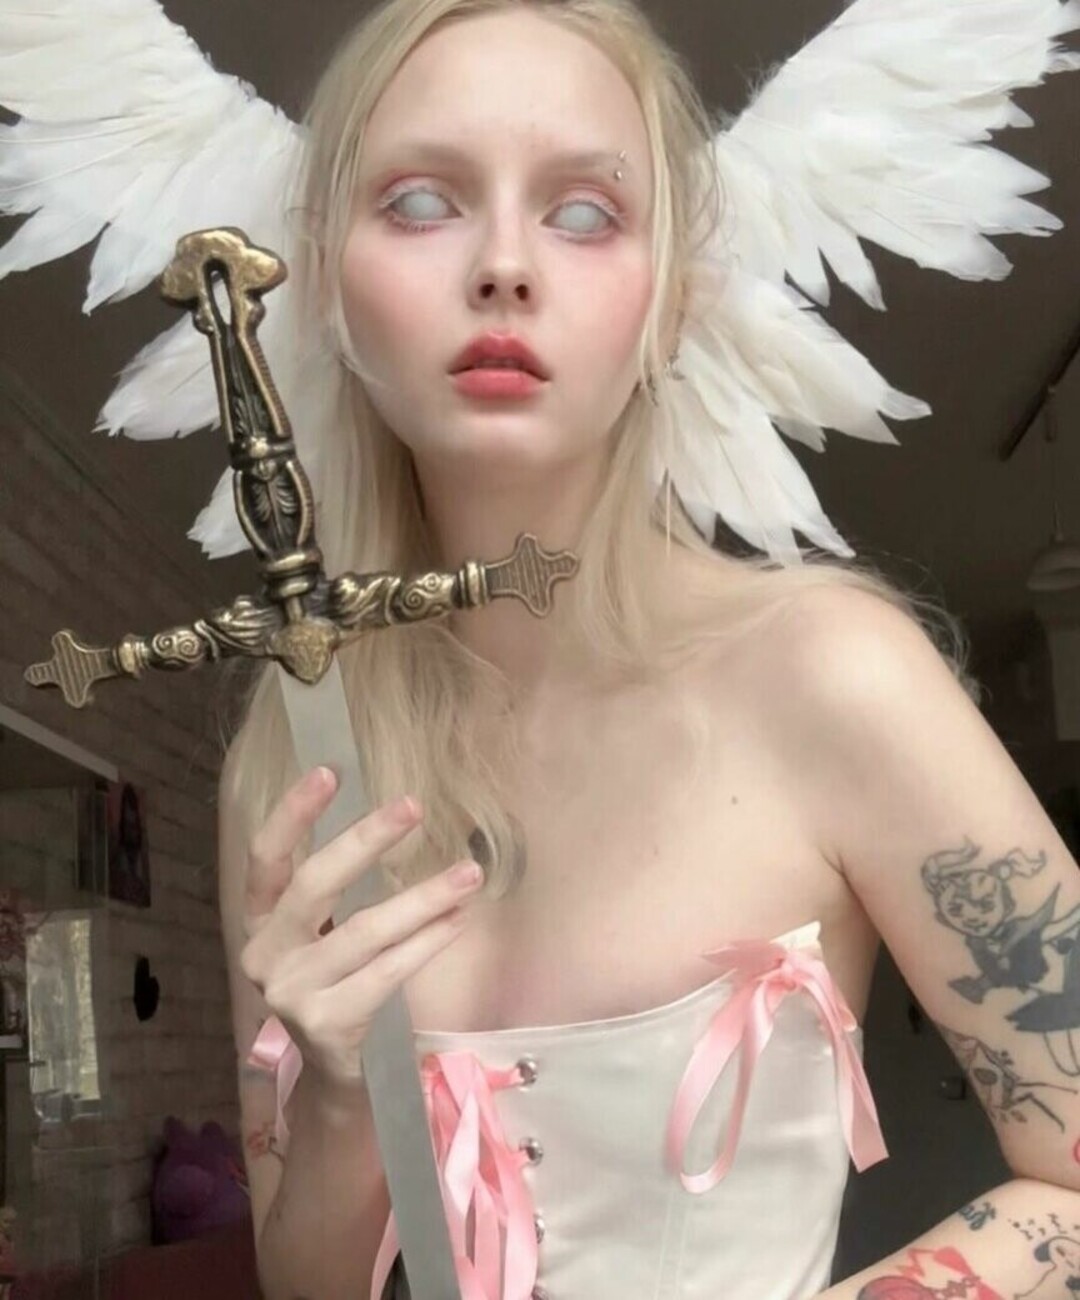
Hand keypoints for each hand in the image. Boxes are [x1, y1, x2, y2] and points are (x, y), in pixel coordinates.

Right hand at [239, 767, 483, 1090]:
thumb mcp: (325, 933)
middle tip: (414, 806)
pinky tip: (458, 919)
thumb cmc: (342, 982)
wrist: (340, 1074)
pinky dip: (429, 941)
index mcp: (259, 921)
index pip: (266, 857)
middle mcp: (264, 954)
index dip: (292, 813)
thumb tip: (398, 813)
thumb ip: (341, 886)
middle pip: (314, 884)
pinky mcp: (328, 1024)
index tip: (329, 771)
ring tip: (469, 872)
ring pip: (365, 931)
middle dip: (366, 840)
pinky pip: (388, 972)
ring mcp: (292, 993)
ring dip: (424, 896)